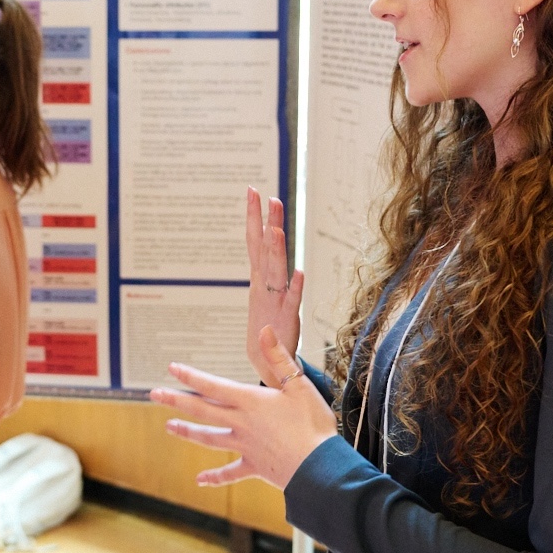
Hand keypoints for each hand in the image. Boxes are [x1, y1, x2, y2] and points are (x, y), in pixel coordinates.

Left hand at [151, 326, 336, 489]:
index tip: (172, 368)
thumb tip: (265, 331)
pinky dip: (215, 477)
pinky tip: (200, 479)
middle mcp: (242, 423)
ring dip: (188, 432)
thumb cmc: (313, 425)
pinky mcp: (255, 466)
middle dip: (177, 401)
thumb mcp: (300, 385)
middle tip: (154, 394)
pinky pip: (230, 472)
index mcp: (251, 402)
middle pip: (203, 410)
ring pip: (210, 438)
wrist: (319, 467)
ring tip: (169, 427)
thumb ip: (279, 358)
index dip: (191, 376)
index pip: (213, 386)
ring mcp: (245, 447)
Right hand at [246, 188, 303, 361]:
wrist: (267, 362)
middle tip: (268, 198)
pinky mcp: (285, 320)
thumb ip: (267, 265)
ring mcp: (274, 301)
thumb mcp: (264, 290)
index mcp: (258, 277)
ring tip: (278, 230)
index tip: (252, 190)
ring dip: (276, 251)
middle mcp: (263, 285)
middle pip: (263, 249)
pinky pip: (291, 301)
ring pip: (275, 271)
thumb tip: (269, 238)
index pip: (253, 240)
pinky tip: (299, 272)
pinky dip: (294, 287)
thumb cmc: (267, 323)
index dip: (254, 215)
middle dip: (266, 223)